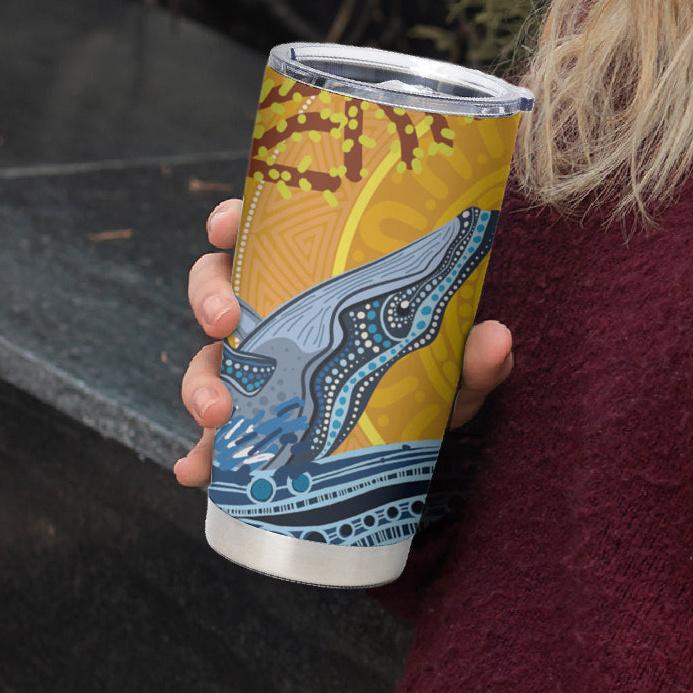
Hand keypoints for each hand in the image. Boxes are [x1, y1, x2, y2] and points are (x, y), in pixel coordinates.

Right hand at [172, 199, 513, 485]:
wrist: (424, 439)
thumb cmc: (432, 378)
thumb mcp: (454, 366)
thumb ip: (475, 355)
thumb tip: (496, 339)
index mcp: (314, 279)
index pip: (262, 234)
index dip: (231, 221)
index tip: (225, 225)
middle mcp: (279, 316)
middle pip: (217, 288)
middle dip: (208, 300)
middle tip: (225, 322)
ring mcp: (262, 369)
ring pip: (209, 359)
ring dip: (200, 382)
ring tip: (216, 414)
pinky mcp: (257, 422)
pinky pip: (215, 436)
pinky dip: (200, 454)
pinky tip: (196, 471)